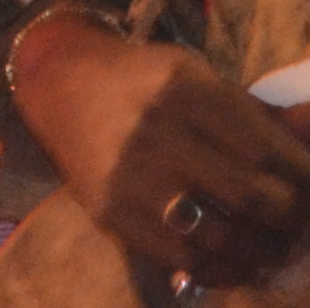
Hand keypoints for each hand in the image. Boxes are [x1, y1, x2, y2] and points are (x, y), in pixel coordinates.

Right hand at [14, 10, 309, 286]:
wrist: (60, 85)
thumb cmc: (145, 83)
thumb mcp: (198, 78)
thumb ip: (258, 113)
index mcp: (184, 89)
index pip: (269, 150)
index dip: (302, 176)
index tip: (306, 186)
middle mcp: (155, 130)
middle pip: (253, 196)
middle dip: (286, 216)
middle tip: (290, 219)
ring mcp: (129, 175)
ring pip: (224, 235)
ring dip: (260, 249)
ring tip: (270, 245)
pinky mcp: (111, 212)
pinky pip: (184, 258)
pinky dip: (220, 268)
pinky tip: (232, 259)